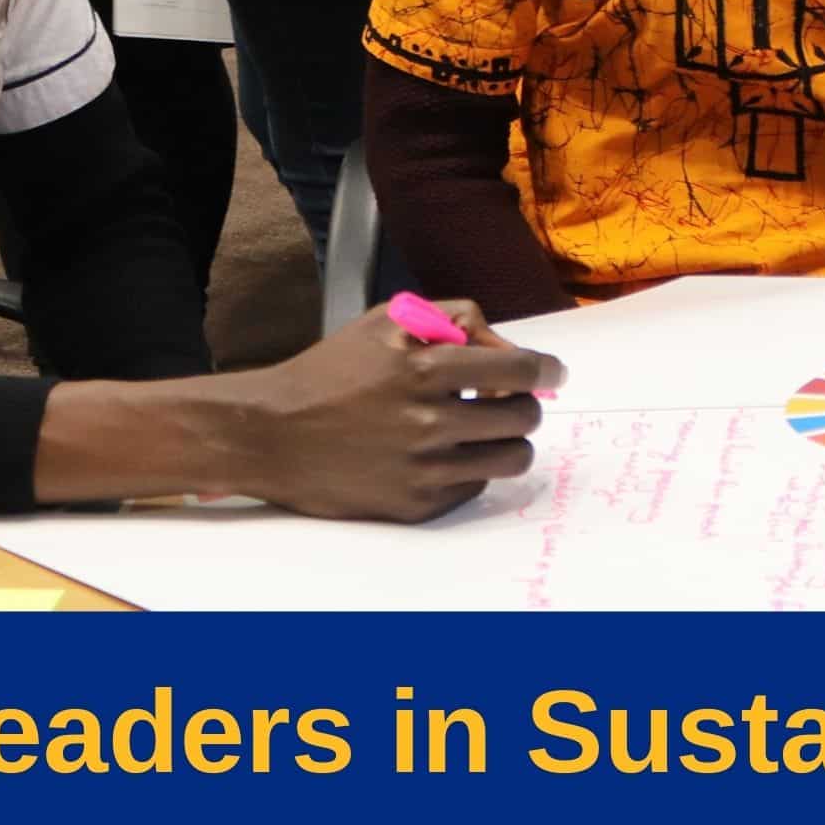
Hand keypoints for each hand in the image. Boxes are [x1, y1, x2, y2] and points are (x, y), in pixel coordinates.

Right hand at [229, 302, 567, 520]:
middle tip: (504, 399)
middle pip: (524, 417)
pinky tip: (441, 453)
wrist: (271, 434)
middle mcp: (428, 422)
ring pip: (512, 458)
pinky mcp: (415, 506)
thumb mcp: (387, 322)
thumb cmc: (329, 373)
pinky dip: (470, 468)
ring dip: (508, 440)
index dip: (546, 369)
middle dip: (522, 403)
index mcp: (424, 370)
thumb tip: (505, 348)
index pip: (519, 371)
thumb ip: (454, 319)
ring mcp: (423, 470)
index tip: (553, 371)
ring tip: (484, 429)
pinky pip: (475, 487)